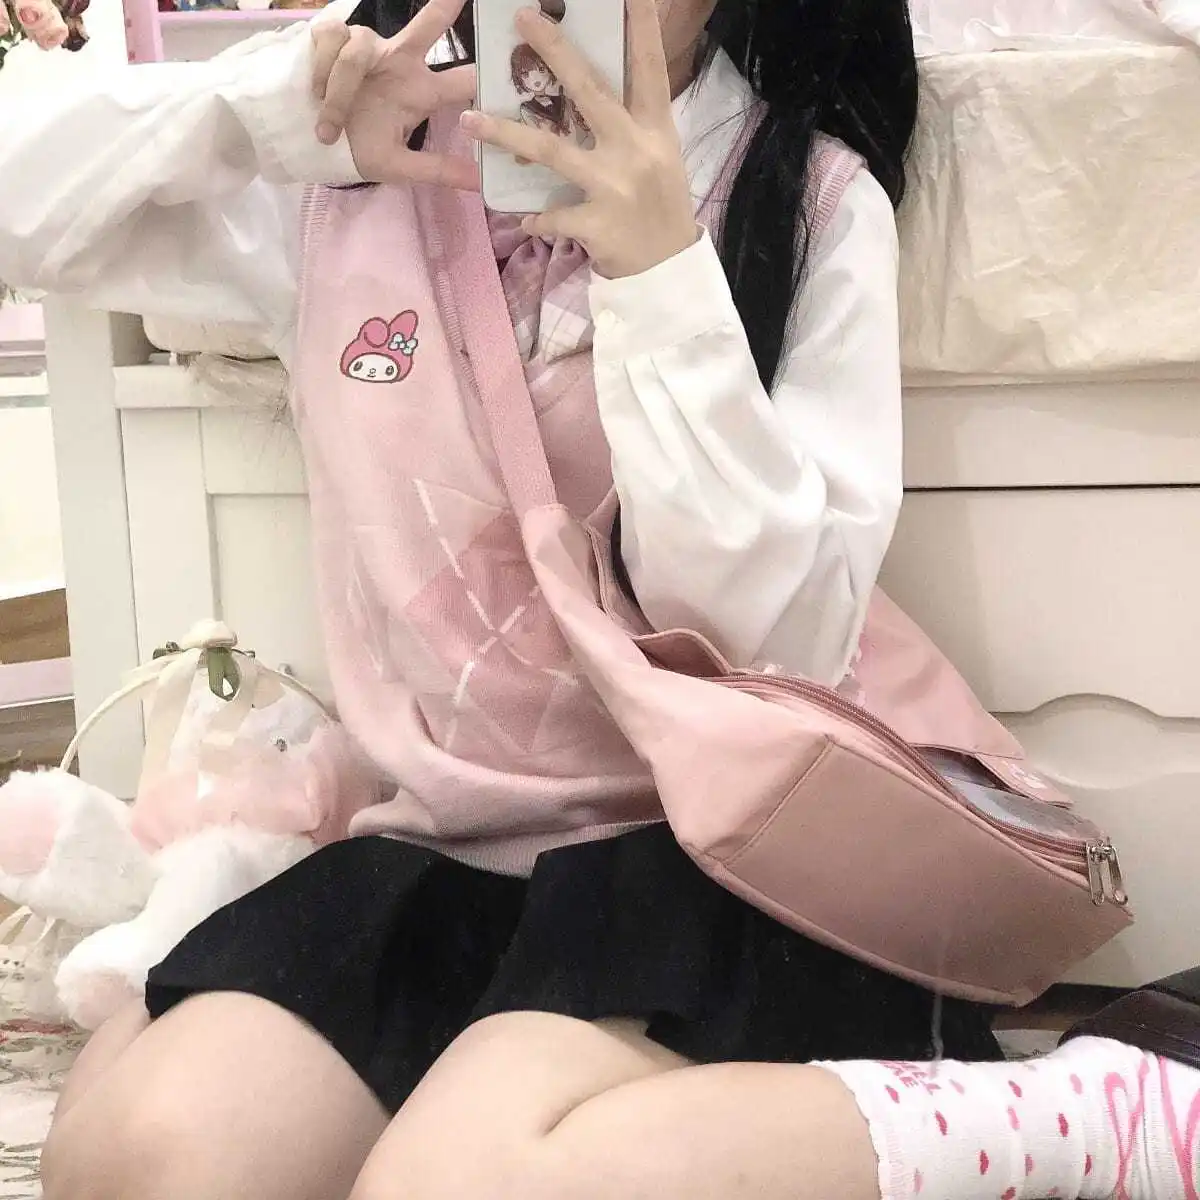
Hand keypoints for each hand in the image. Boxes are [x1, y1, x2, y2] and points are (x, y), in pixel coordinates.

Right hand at [311, 0, 478, 189]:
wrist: (309, 143)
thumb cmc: (358, 150)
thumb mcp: (398, 166)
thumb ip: (436, 170)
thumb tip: (480, 183)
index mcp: (421, 91)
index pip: (460, 77)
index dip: (481, 66)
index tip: (505, 48)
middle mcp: (400, 61)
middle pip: (426, 26)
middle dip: (441, 8)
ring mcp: (368, 46)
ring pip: (359, 49)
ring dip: (340, 91)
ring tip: (329, 127)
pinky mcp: (333, 35)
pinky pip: (331, 40)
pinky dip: (320, 74)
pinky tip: (314, 95)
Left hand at [460, 0, 698, 277]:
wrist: (667, 270)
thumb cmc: (660, 207)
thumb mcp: (659, 156)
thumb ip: (633, 121)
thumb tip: (598, 82)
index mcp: (656, 129)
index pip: (648, 67)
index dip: (640, 26)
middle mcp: (636, 150)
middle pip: (590, 92)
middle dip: (555, 51)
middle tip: (522, 18)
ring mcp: (614, 186)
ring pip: (550, 151)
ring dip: (505, 134)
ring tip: (468, 119)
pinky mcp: (596, 224)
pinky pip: (551, 214)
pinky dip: (536, 217)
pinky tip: (525, 218)